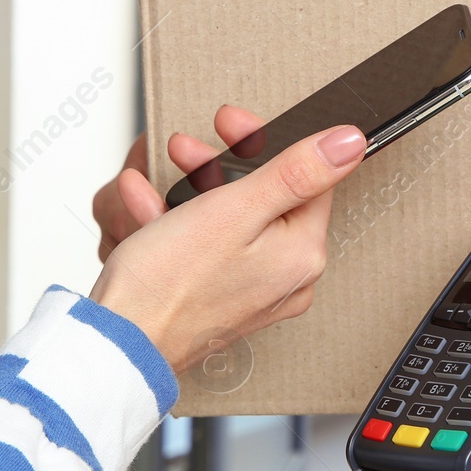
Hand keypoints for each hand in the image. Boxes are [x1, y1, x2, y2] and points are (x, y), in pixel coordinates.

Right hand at [88, 108, 363, 372]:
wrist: (119, 344)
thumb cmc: (168, 286)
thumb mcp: (235, 210)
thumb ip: (297, 172)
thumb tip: (350, 143)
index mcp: (303, 254)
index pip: (307, 179)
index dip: (267, 143)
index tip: (233, 126)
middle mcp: (288, 279)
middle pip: (268, 197)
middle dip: (220, 166)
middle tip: (188, 150)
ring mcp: (256, 292)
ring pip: (234, 219)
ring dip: (194, 192)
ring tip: (157, 184)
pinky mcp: (224, 299)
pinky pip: (212, 248)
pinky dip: (181, 225)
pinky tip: (151, 213)